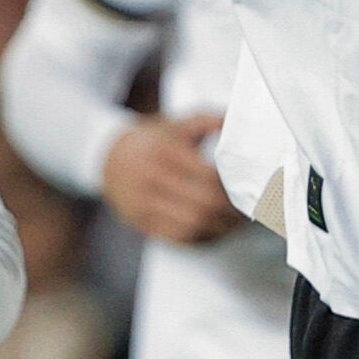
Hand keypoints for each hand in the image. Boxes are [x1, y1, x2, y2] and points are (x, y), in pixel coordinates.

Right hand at [102, 112, 239, 243]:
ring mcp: (143, 203)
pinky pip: (178, 237)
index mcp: (164, 151)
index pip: (208, 177)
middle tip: (249, 210)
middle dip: (230, 212)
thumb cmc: (152, 140)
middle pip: (203, 204)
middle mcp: (151, 178)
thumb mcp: (176, 123)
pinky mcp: (141, 222)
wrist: (108, 158)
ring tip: (235, 223)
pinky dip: (201, 237)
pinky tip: (214, 230)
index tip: (249, 188)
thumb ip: (208, 120)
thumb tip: (239, 125)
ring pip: (192, 225)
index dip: (232, 187)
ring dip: (220, 228)